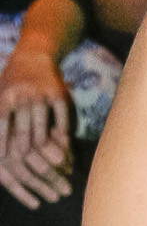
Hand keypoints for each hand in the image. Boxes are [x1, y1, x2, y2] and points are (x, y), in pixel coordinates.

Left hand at [0, 50, 71, 207]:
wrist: (35, 52)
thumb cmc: (12, 80)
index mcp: (4, 96)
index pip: (1, 125)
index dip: (3, 143)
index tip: (4, 161)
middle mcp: (22, 96)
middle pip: (23, 131)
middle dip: (27, 154)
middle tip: (30, 173)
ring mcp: (42, 95)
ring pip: (42, 128)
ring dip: (45, 149)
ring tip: (48, 166)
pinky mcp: (59, 94)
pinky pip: (61, 120)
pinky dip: (61, 136)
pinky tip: (62, 148)